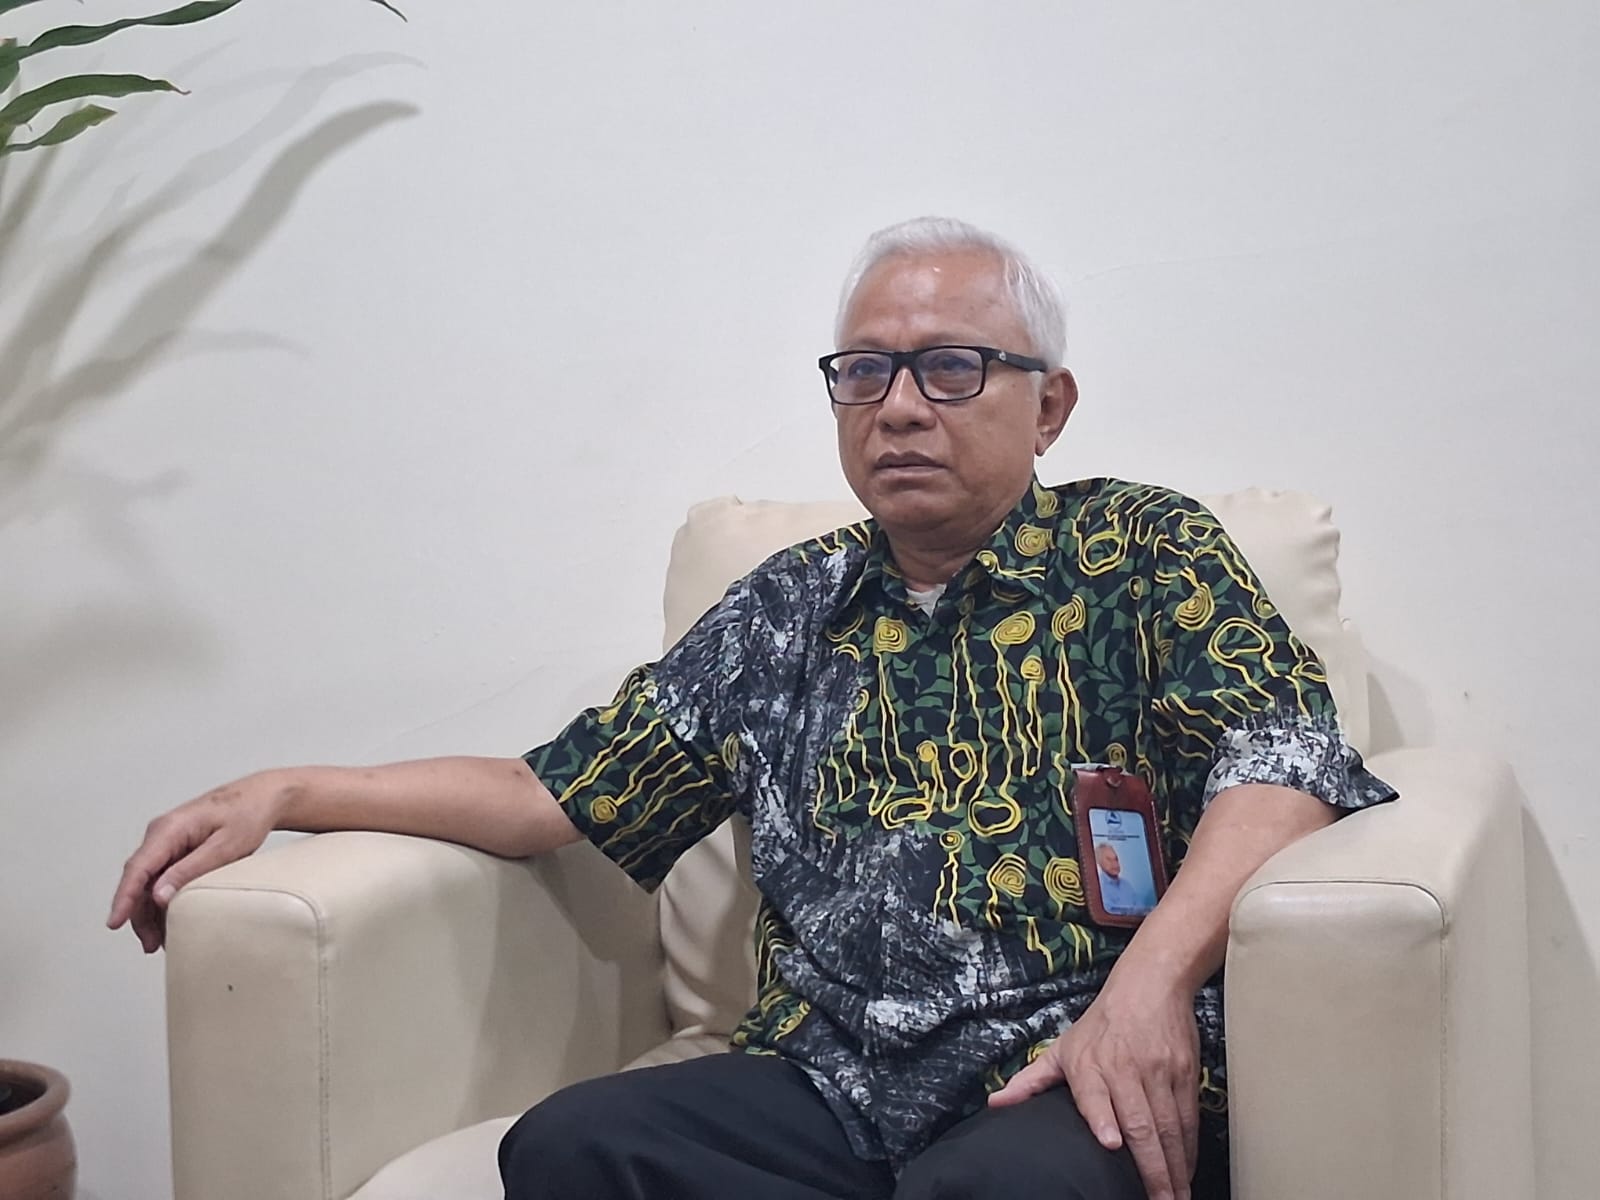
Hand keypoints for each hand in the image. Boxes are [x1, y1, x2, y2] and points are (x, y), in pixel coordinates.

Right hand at [107, 772, 293, 952]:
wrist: (262, 796)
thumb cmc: (247, 814)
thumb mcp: (225, 846)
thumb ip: (191, 869)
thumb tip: (158, 896)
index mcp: (170, 828)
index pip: (137, 867)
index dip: (124, 898)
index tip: (114, 922)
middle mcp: (161, 833)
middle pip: (138, 880)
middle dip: (139, 914)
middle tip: (151, 944)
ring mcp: (167, 841)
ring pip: (147, 882)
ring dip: (150, 911)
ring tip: (159, 941)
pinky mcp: (176, 849)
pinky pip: (161, 877)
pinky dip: (162, 900)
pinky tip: (169, 921)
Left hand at [989, 978, 1200, 1199]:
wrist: (1150, 985)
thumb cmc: (1102, 1023)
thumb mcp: (1063, 1047)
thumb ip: (1031, 1080)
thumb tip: (996, 1103)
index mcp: (1090, 1064)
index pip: (1096, 1093)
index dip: (1103, 1118)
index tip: (1110, 1143)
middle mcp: (1126, 1069)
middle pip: (1141, 1122)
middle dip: (1152, 1169)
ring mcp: (1160, 1072)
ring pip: (1170, 1127)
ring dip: (1176, 1168)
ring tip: (1176, 1199)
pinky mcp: (1186, 1074)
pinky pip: (1189, 1119)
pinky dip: (1190, 1150)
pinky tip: (1187, 1172)